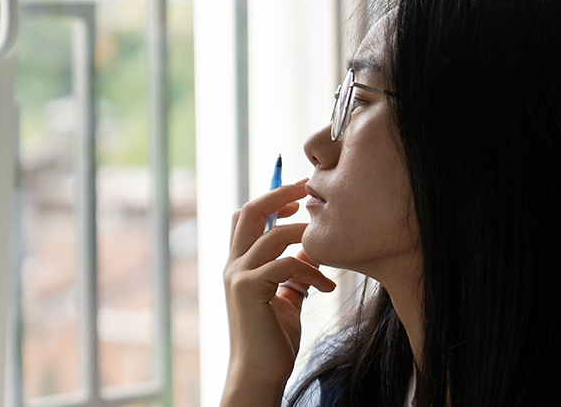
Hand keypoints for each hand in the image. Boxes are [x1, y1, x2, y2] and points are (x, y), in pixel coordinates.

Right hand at [222, 179, 335, 404]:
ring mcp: (237, 275)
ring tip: (327, 253)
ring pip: (272, 234)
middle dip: (281, 194)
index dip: (272, 199)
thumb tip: (313, 249)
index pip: (247, 216)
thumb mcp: (288, 296)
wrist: (259, 372)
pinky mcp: (248, 289)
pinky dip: (311, 271)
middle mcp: (233, 264)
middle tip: (310, 187)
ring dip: (305, 236)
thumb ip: (295, 271)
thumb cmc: (274, 339)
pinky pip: (286, 264)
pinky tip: (327, 288)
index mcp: (240, 263)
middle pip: (251, 211)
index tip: (301, 194)